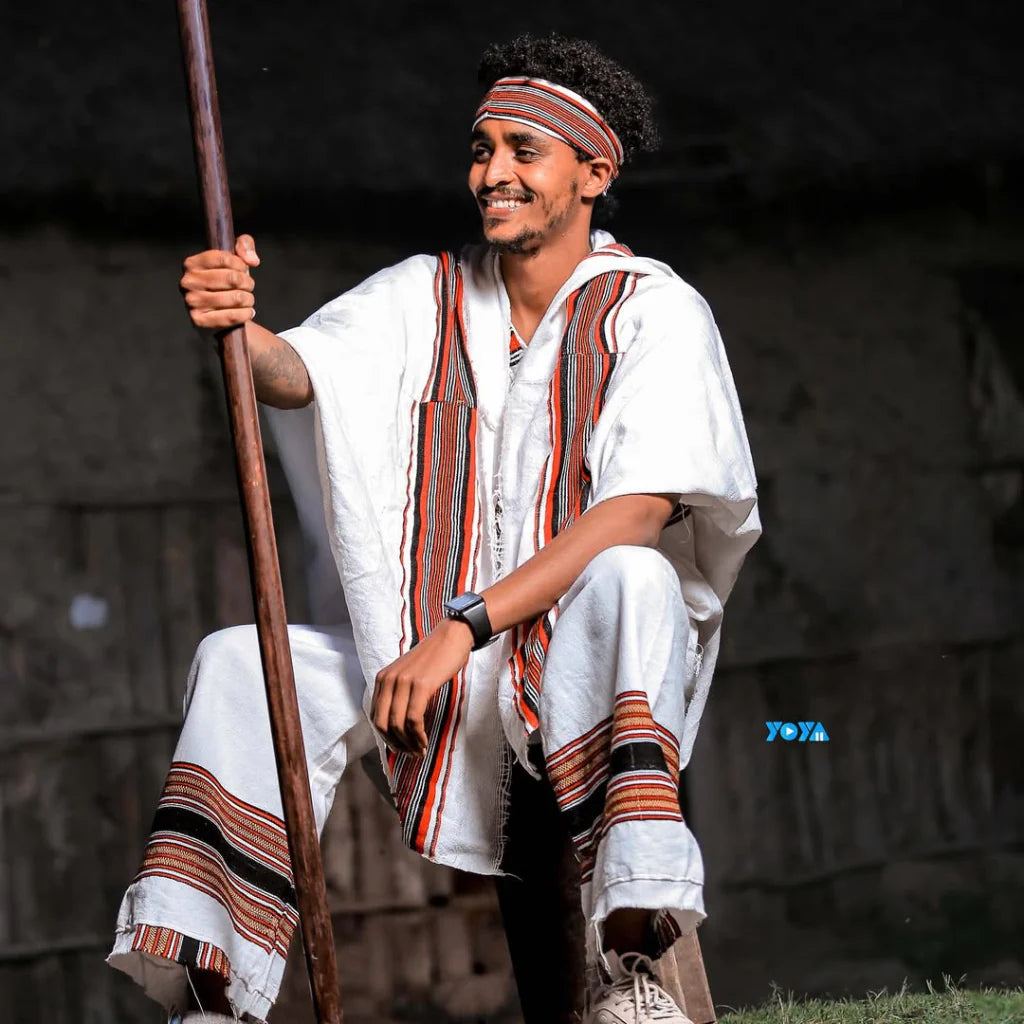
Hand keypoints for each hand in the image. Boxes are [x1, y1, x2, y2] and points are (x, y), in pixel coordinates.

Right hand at [179, 234, 259, 331]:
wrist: (217, 315)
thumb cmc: (225, 284)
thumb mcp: (233, 259)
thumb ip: (244, 246)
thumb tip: (252, 260)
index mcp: (192, 264)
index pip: (224, 258)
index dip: (241, 265)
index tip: (243, 270)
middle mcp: (188, 282)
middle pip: (232, 278)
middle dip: (248, 283)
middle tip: (248, 287)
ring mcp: (192, 302)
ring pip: (235, 298)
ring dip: (248, 299)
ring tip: (247, 300)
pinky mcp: (199, 320)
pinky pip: (232, 316)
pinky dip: (246, 314)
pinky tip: (247, 312)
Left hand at [371, 618, 474, 755]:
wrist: (452, 637)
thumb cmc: (434, 657)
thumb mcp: (408, 673)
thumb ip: (399, 692)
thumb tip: (397, 723)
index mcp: (382, 678)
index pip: (375, 716)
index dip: (386, 737)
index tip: (400, 747)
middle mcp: (388, 679)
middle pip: (382, 724)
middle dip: (395, 744)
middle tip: (410, 754)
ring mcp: (404, 682)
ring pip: (397, 724)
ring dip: (408, 743)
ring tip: (420, 751)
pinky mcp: (421, 685)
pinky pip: (413, 719)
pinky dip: (418, 735)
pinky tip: (425, 741)